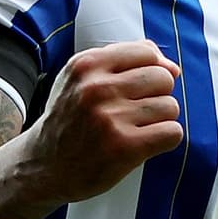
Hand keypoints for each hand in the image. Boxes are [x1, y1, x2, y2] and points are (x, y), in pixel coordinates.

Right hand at [19, 40, 183, 205]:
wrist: (43, 166)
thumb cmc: (72, 118)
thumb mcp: (83, 79)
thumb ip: (125, 62)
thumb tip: (174, 68)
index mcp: (87, 65)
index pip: (147, 53)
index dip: (152, 70)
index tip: (141, 88)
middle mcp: (96, 88)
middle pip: (163, 78)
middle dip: (158, 95)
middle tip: (137, 111)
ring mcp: (109, 119)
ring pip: (170, 106)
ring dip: (161, 119)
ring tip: (137, 128)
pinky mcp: (123, 148)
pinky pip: (172, 132)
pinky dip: (165, 139)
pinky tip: (144, 143)